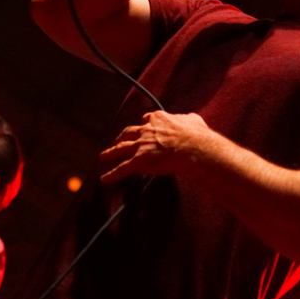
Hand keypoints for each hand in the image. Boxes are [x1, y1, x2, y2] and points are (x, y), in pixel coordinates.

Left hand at [100, 111, 217, 183]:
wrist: (194, 148)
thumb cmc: (196, 136)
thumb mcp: (193, 121)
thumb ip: (187, 119)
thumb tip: (190, 119)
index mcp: (158, 119)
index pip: (147, 120)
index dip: (144, 124)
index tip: (143, 126)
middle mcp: (146, 130)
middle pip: (129, 132)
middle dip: (123, 137)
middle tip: (118, 140)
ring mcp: (141, 146)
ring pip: (121, 149)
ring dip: (111, 152)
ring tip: (103, 156)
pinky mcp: (139, 161)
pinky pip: (122, 169)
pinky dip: (112, 174)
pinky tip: (104, 179)